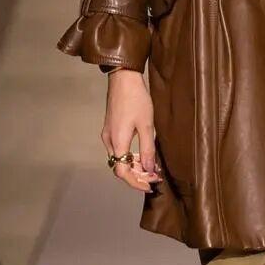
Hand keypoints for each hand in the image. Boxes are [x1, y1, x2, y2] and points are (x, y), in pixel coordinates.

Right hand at [101, 69, 162, 192]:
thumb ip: (148, 149)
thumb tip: (150, 170)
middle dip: (138, 175)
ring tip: (152, 167)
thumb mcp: (147, 125)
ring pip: (119, 159)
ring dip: (135, 166)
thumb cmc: (137, 99)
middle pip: (120, 167)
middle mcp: (109, 140)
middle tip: (155, 177)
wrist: (123, 78)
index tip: (150, 185)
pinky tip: (143, 155)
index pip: (122, 171)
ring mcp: (108, 135)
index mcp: (117, 141)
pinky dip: (130, 156)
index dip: (135, 182)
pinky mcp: (110, 129)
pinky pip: (119, 150)